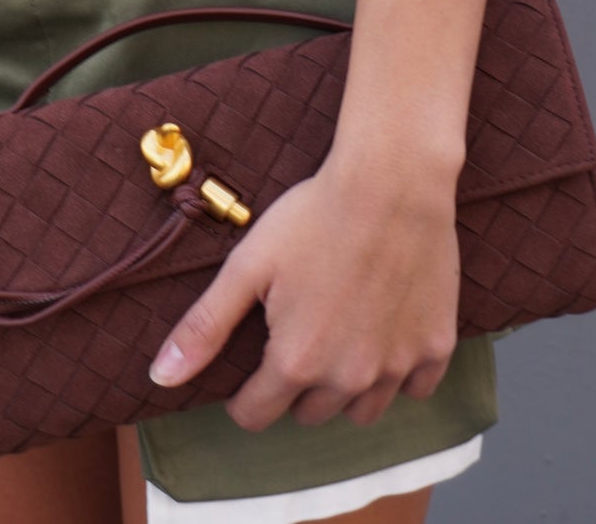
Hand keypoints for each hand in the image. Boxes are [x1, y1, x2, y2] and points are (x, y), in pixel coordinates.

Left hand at [147, 144, 462, 431]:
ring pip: (363, 410)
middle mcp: (347, 379)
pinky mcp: (434, 347)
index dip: (245, 395)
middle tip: (300, 334)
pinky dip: (400, 373)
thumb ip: (205, 326)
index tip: (250, 368)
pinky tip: (387, 335)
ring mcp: (396, 366)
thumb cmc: (316, 215)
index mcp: (295, 361)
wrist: (392, 180)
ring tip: (341, 340)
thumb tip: (161, 378)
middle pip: (310, 413)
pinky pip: (416, 388)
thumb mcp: (248, 264)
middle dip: (297, 385)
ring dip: (347, 388)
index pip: (256, 414)